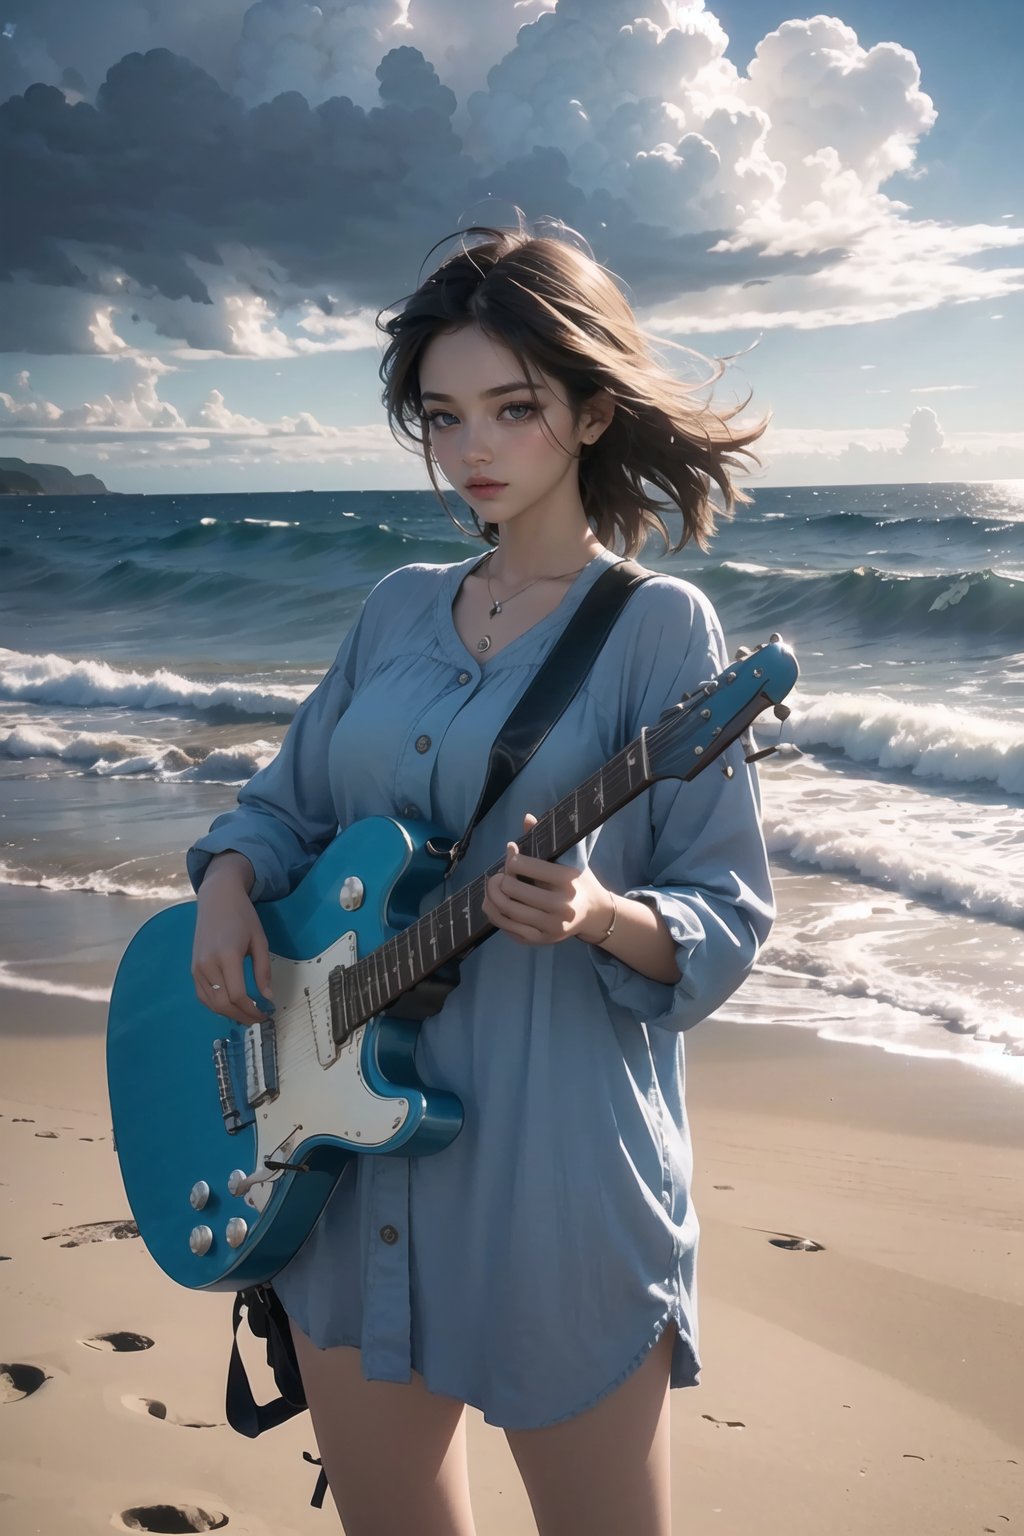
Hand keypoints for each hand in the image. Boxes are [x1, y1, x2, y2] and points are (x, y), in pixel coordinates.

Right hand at [192, 857, 272, 1025]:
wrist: (217, 899)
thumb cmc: (242, 916)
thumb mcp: (260, 941)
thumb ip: (263, 970)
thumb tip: (267, 997)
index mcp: (227, 956)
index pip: (238, 995)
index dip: (252, 1010)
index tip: (266, 1014)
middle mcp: (208, 964)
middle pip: (223, 1003)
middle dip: (242, 1016)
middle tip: (258, 1019)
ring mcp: (197, 967)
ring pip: (211, 1003)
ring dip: (229, 1014)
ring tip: (246, 1016)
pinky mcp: (193, 968)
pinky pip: (203, 995)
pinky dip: (216, 1005)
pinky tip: (230, 1006)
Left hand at [481, 813, 613, 946]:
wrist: (594, 914)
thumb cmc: (578, 880)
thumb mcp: (569, 857)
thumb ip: (545, 838)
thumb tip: (526, 818)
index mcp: (568, 879)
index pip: (525, 865)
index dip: (512, 859)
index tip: (512, 856)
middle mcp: (561, 905)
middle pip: (512, 888)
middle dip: (499, 878)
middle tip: (498, 875)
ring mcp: (551, 925)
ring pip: (507, 910)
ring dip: (492, 896)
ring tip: (492, 887)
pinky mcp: (542, 940)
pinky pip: (508, 928)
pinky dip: (495, 914)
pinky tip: (495, 904)